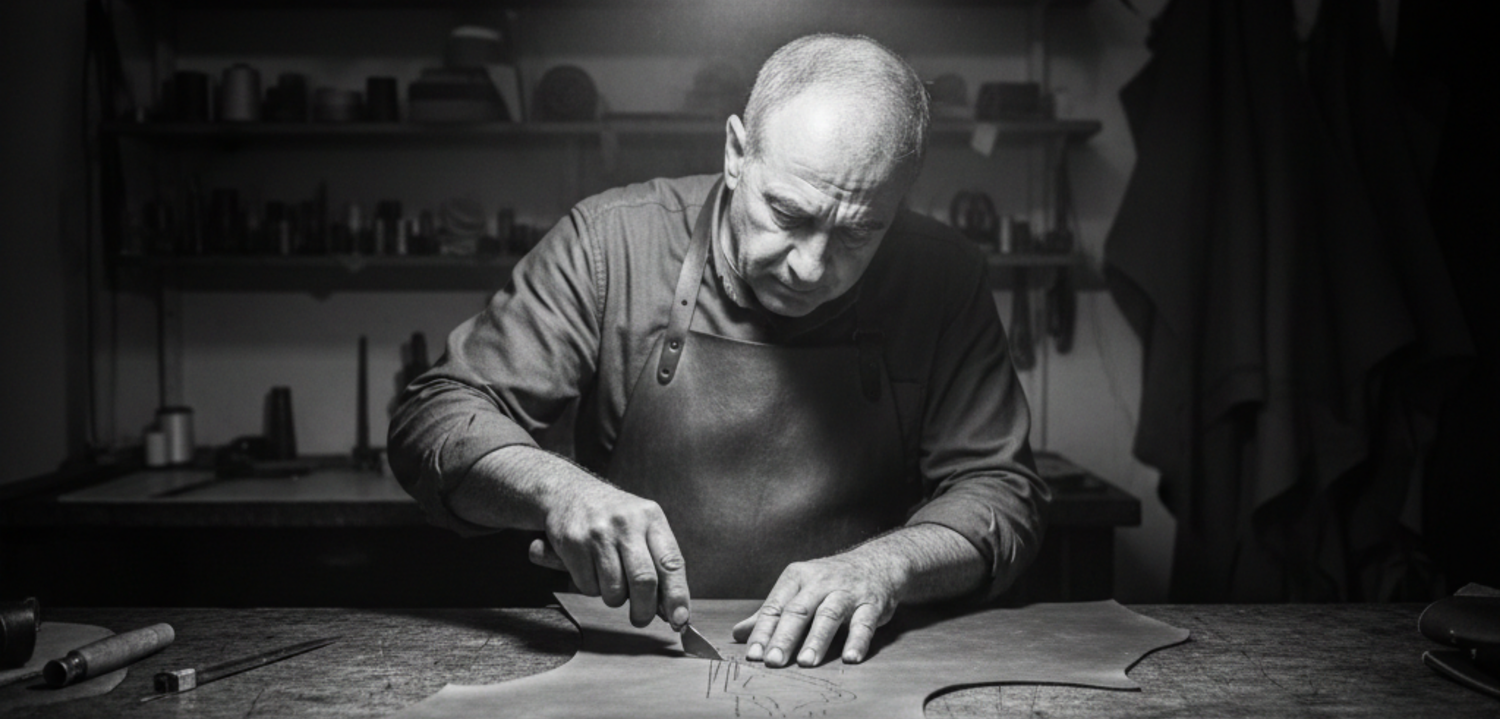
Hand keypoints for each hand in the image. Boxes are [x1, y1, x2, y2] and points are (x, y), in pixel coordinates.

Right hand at [529, 480, 690, 629]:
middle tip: (641, 618)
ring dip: (614, 597)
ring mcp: (598, 533)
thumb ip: (658, 561)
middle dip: (644, 610)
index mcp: (651, 518)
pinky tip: (591, 569)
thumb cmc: (614, 517)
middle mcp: (627, 523)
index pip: (671, 562)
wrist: (569, 492)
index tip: (680, 619)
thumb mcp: (643, 525)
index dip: (677, 595)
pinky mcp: (573, 543)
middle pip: (643, 581)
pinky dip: (592, 588)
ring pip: (614, 590)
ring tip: (611, 580)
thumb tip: (671, 609)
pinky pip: (588, 586)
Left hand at [730, 550, 901, 667]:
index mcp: (797, 577)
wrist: (877, 563)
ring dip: (816, 640)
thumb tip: (738, 634)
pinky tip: (850, 658)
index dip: (763, 631)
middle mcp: (820, 582)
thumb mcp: (798, 590)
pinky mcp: (872, 604)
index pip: (775, 607)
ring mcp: (847, 592)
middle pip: (798, 611)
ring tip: (805, 662)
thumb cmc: (830, 582)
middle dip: (784, 637)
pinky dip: (858, 641)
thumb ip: (771, 613)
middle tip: (773, 661)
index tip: (753, 654)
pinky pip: (864, 624)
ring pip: (829, 616)